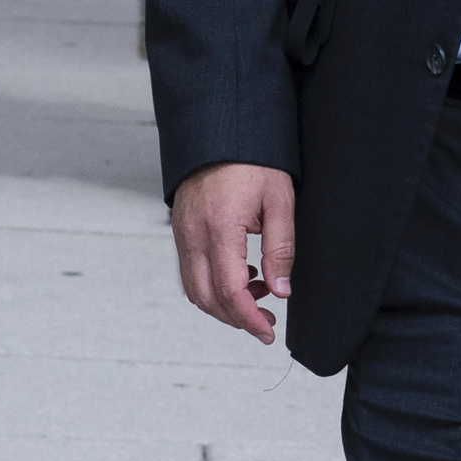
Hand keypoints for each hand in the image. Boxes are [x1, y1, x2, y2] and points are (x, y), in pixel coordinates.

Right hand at [171, 162, 295, 344]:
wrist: (220, 128)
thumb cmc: (254, 161)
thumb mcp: (280, 201)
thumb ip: (281, 249)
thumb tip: (281, 292)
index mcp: (220, 228)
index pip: (230, 292)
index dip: (249, 319)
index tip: (268, 332)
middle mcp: (193, 235)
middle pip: (207, 298)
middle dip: (236, 319)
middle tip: (266, 321)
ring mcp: (182, 232)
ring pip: (194, 289)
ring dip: (223, 303)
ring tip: (257, 292)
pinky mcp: (180, 228)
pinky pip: (189, 270)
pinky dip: (211, 284)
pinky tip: (239, 272)